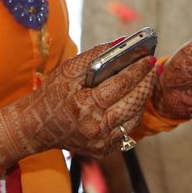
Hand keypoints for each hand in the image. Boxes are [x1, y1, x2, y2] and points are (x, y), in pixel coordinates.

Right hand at [0, 42, 154, 163]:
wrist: (36, 127)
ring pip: (134, 119)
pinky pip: (127, 131)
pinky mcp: (103, 150)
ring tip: (147, 81)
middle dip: (147, 82)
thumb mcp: (66, 71)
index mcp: (84, 106)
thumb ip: (94, 56)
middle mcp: (95, 127)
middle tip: (155, 67)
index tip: (149, 57)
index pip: (120, 85)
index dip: (137, 69)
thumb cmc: (50, 95)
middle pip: (133, 102)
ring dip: (143, 98)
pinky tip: (133, 99)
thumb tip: (120, 43)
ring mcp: (100, 142)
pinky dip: (132, 114)